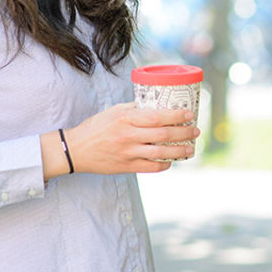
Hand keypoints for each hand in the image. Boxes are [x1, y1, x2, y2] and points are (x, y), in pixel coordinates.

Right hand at [64, 102, 198, 174]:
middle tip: (195, 131)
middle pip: (163, 135)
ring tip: (190, 148)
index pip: (157, 117)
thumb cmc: (95, 127)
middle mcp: (128, 135)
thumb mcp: (113, 111)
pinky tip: (171, 161)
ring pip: (161, 153)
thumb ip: (134, 109)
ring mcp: (127, 153)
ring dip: (179, 151)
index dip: (176, 116)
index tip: (189, 115)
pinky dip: (164, 164)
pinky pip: (151, 167)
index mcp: (125, 118)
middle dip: (184, 133)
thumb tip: (156, 104)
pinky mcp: (125, 167)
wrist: (75, 150)